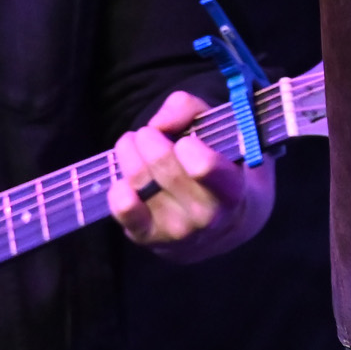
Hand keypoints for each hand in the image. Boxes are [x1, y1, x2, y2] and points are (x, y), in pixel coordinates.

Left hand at [107, 87, 272, 264]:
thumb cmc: (222, 169)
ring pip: (138, 180)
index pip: (204, 169)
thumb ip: (191, 111)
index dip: (186, 147)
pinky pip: (122, 208)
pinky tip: (126, 179)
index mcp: (232, 189)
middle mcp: (206, 216)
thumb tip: (159, 123)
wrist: (225, 226)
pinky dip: (118, 187)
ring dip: (129, 152)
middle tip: (151, 134)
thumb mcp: (222, 133)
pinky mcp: (148, 239)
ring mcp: (176, 231)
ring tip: (136, 146)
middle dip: (150, 138)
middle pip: (162, 164)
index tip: (184, 141)